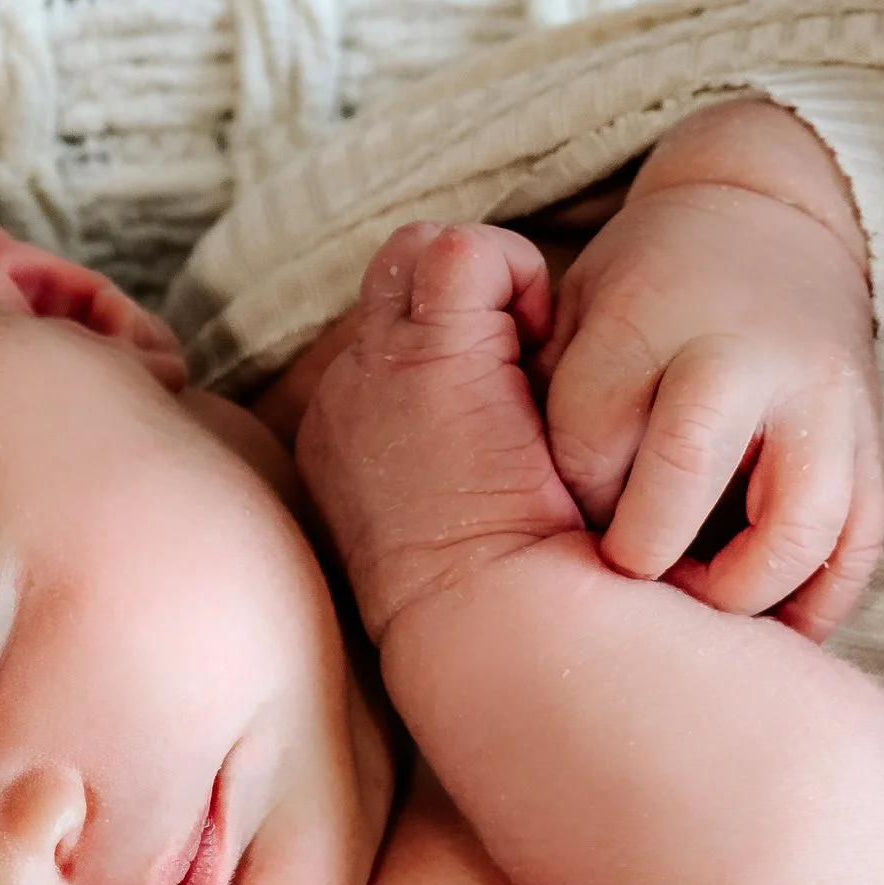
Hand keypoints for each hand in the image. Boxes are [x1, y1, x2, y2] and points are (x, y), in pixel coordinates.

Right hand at [295, 221, 585, 643]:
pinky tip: (542, 345)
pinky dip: (516, 275)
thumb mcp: (470, 532)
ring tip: (535, 364)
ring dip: (488, 292)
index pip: (389, 357)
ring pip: (418, 261)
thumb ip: (470, 464)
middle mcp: (341, 404)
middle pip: (395, 303)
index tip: (514, 427)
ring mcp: (370, 373)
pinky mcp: (421, 352)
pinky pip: (462, 251)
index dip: (460, 363)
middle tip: (530, 388)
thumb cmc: (516, 609)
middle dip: (468, 321)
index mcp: (345, 452)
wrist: (502, 633)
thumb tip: (521, 424)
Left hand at [540, 116, 883, 639]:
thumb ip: (539, 400)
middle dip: (640, 550)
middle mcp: (742, 356)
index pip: (588, 440)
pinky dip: (815, 606)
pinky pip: (858, 548)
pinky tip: (763, 632)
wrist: (767, 226)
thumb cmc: (642, 296)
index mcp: (646, 320)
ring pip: (796, 527)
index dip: (564, 502)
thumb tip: (507, 519)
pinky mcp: (871, 444)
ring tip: (691, 603)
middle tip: (621, 573)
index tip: (557, 518)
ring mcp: (820, 402)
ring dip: (736, 592)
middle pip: (684, 466)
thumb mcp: (571, 316)